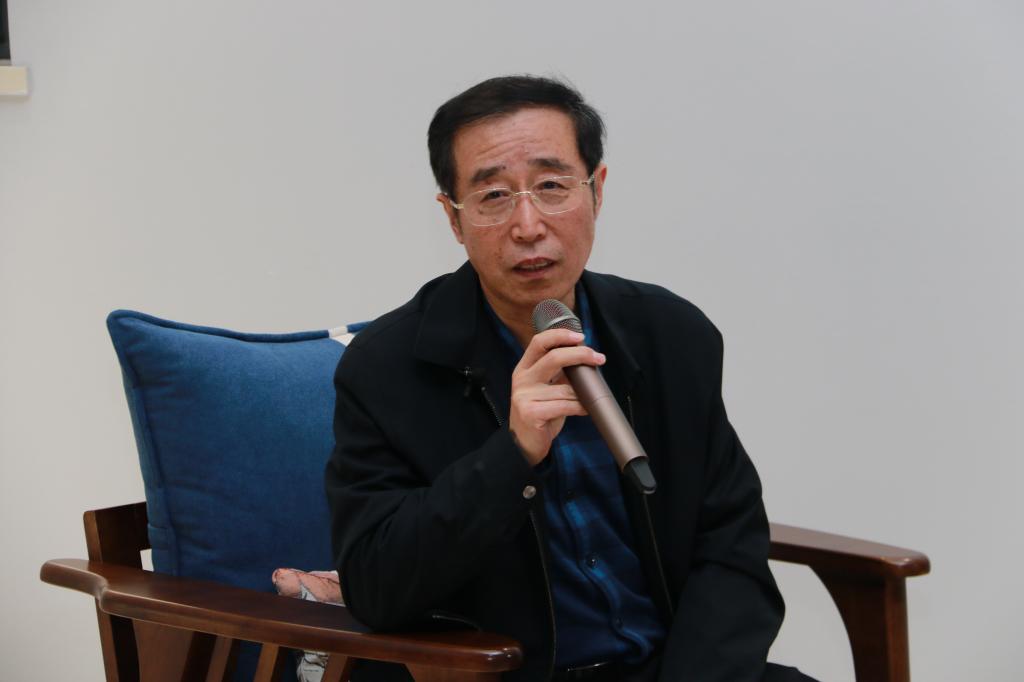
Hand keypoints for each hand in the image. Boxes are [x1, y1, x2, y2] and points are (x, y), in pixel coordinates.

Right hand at [508, 328, 605, 465]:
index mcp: (524, 368)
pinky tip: (585, 409)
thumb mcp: (546, 389)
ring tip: (590, 398)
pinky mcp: (531, 413)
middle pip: (554, 357)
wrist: (523, 444)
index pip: (539, 342)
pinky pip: (565, 406)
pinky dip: (580, 407)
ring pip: (565, 388)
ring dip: (583, 393)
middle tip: (598, 358)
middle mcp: (522, 379)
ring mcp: (525, 396)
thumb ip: (559, 374)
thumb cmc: (540, 413)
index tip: (581, 337)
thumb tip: (585, 359)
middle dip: (580, 355)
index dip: (560, 335)